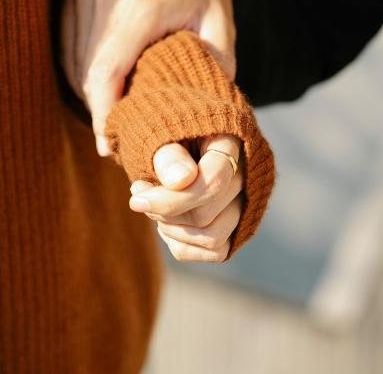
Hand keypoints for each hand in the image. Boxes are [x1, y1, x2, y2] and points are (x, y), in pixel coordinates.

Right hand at [61, 0, 234, 155]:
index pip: (104, 74)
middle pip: (85, 73)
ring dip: (88, 92)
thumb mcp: (220, 20)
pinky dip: (81, 70)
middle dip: (98, 110)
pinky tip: (103, 86)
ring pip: (72, 61)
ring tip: (112, 115)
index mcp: (139, 6)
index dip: (102, 116)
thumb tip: (200, 105)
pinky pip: (67, 44)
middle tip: (117, 138)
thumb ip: (214, 62)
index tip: (107, 147)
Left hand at [129, 134, 242, 261]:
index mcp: (232, 142)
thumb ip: (168, 153)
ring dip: (172, 230)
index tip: (135, 196)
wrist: (168, 137)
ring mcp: (244, 203)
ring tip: (152, 208)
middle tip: (139, 195)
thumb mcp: (159, 131)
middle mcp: (246, 175)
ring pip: (214, 239)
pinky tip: (165, 224)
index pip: (213, 182)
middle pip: (206, 215)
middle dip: (163, 211)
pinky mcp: (235, 226)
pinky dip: (183, 245)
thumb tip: (181, 180)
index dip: (170, 199)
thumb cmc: (163, 130)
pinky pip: (216, 252)